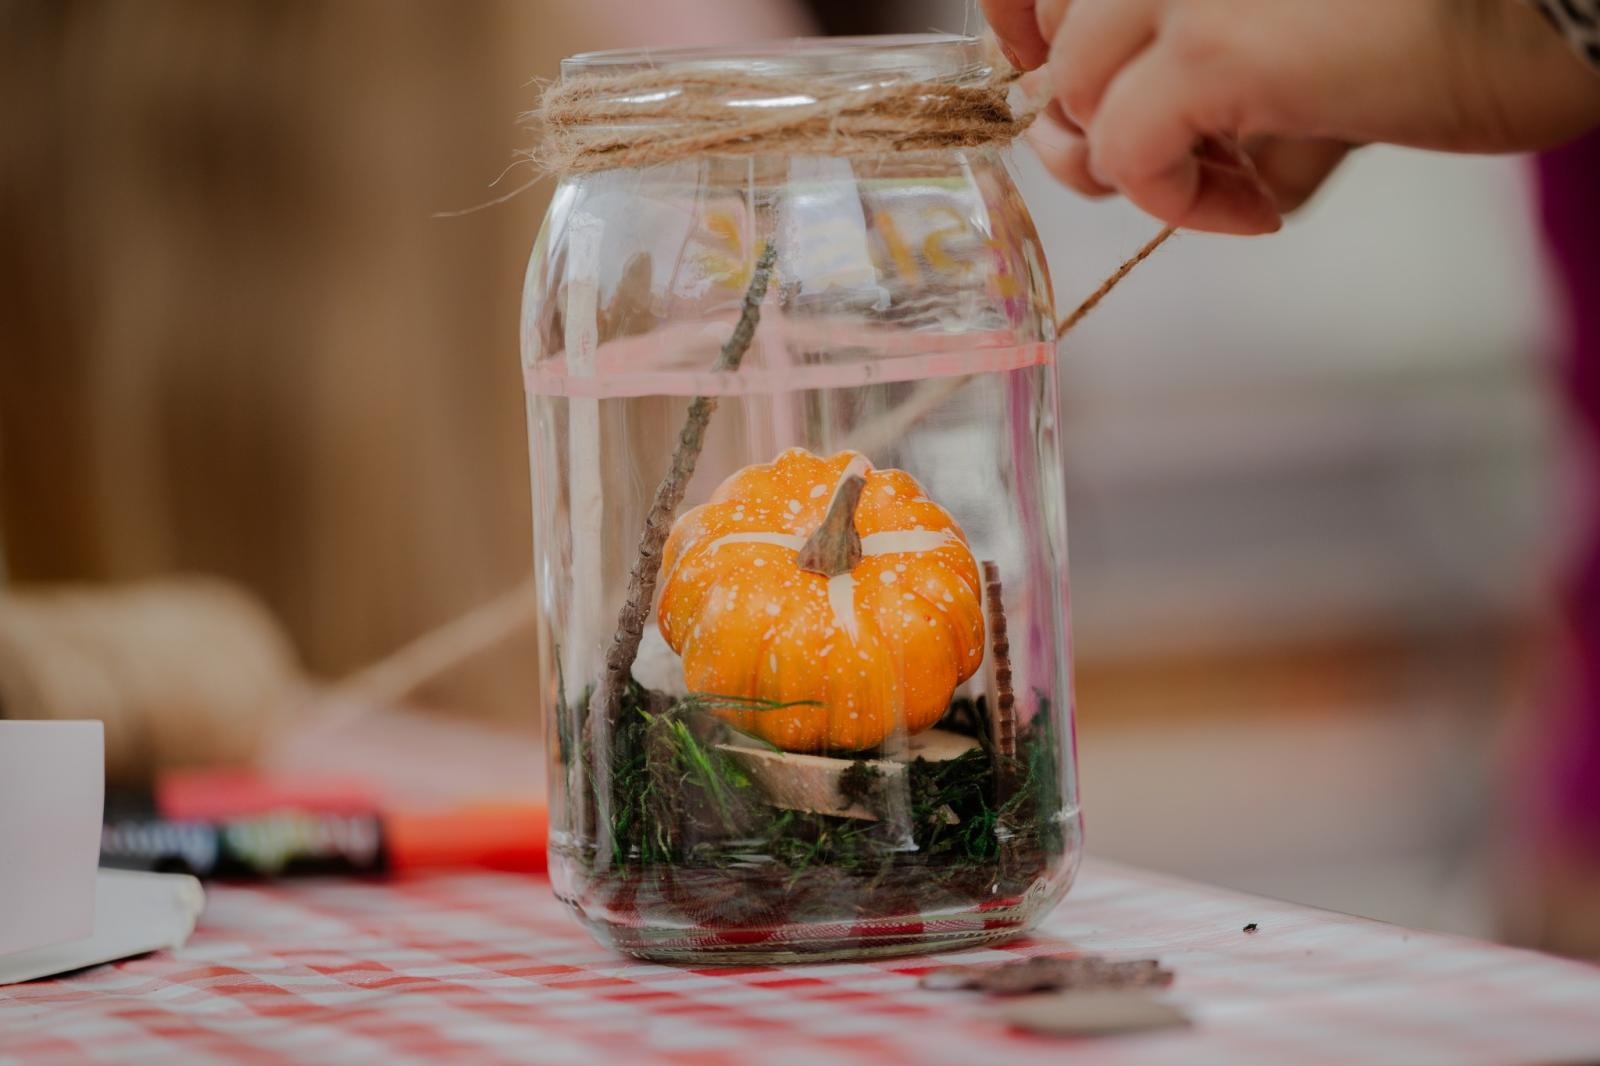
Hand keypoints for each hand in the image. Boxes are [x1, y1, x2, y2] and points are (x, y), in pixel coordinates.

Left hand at [985, 0, 1599, 233]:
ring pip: (1074, 97)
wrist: (1552, 11)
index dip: (1027, 29)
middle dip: (1086, 120)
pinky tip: (1260, 207)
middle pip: (1054, 38)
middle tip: (1160, 158)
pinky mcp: (1213, 49)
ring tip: (1235, 182)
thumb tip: (1095, 144)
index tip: (1046, 82)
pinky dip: (1179, 201)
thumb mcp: (1289, 21)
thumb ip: (1189, 56)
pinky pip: (1127, 153)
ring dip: (1141, 166)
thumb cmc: (1441, 14)